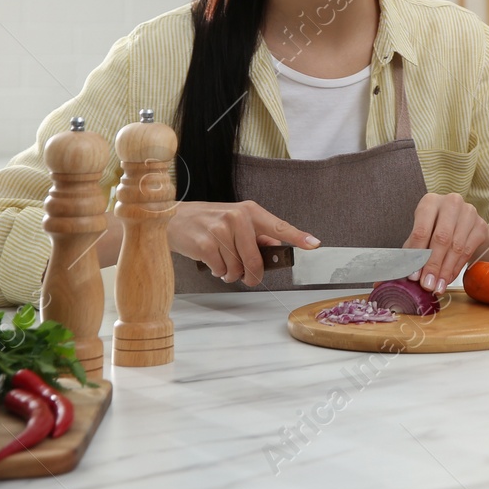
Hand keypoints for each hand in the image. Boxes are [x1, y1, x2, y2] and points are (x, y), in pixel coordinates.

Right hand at [166, 200, 319, 285]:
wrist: (174, 218)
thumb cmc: (209, 222)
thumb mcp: (235, 221)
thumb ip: (256, 234)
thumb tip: (274, 248)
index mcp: (250, 211)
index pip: (279, 226)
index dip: (298, 237)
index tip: (314, 244)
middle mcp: (237, 218)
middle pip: (256, 259)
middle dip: (253, 274)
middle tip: (248, 277)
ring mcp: (220, 230)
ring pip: (237, 268)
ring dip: (231, 274)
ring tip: (223, 264)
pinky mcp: (205, 244)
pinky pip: (220, 270)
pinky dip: (217, 272)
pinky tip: (212, 262)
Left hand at [403, 193, 488, 291]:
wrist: (457, 221)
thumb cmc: (432, 229)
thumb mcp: (417, 237)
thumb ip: (408, 254)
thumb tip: (393, 279)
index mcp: (430, 202)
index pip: (422, 230)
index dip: (418, 256)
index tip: (414, 277)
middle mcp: (451, 202)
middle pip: (442, 238)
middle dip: (433, 265)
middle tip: (427, 285)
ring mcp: (469, 213)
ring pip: (457, 246)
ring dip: (445, 270)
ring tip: (437, 286)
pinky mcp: (481, 225)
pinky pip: (468, 251)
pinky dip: (456, 268)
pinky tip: (447, 278)